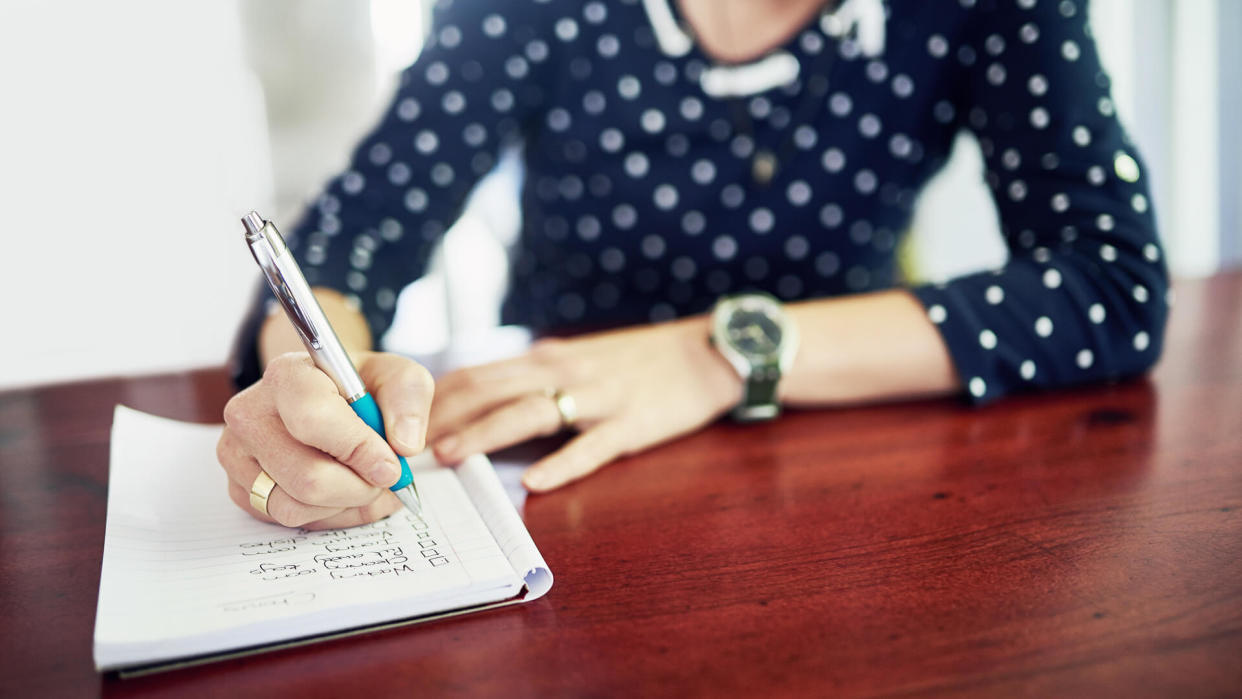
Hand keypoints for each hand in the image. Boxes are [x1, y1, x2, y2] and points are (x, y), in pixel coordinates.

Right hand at [217, 352, 433, 528]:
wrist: (327, 400)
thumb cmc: (361, 390)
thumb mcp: (398, 378)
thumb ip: (409, 400)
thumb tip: (404, 445)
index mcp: (287, 375)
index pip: (314, 420)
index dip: (358, 450)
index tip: (390, 465)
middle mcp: (249, 413)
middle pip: (308, 478)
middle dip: (359, 487)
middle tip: (383, 477)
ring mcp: (236, 453)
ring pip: (296, 507)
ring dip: (344, 504)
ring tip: (363, 481)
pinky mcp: (239, 487)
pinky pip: (285, 521)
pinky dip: (326, 515)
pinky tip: (342, 492)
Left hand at [429, 317, 742, 490]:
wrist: (706, 351)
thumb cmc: (640, 361)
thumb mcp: (579, 356)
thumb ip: (536, 376)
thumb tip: (487, 394)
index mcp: (547, 359)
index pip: (477, 374)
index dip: (434, 397)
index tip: (397, 421)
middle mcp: (564, 371)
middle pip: (490, 389)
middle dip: (442, 416)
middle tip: (403, 444)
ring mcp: (598, 397)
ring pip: (530, 412)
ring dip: (484, 433)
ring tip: (449, 456)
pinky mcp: (632, 424)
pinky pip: (592, 446)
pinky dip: (562, 464)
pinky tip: (536, 482)